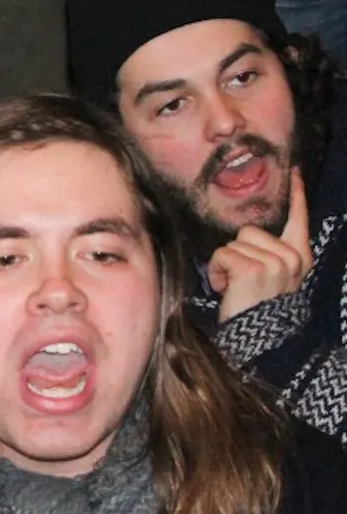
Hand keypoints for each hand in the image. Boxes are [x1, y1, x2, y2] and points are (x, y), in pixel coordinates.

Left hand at [210, 169, 312, 322]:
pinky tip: (226, 290)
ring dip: (224, 264)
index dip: (297, 195)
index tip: (296, 171)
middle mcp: (291, 259)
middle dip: (236, 253)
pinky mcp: (253, 269)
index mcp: (299, 258)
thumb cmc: (254, 309)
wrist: (255, 342)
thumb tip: (248, 234)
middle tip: (241, 281)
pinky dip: (215, 271)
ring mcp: (274, 264)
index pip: (298, 220)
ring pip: (232, 243)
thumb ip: (267, 254)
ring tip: (234, 287)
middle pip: (248, 231)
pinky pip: (221, 254)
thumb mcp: (269, 278)